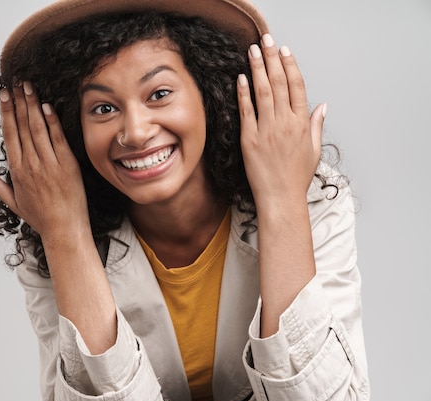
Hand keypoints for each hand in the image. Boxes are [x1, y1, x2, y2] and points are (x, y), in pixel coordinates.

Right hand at [0, 82, 88, 238]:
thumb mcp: (13, 202)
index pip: (9, 135)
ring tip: (29, 87)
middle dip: (18, 102)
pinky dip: (53, 122)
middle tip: (16, 82)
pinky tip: (48, 106)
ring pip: (38, 129)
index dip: (6, 113)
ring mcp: (50, 164)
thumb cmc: (40, 217)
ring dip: (33, 106)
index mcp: (17, 171)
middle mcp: (31, 165)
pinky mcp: (68, 165)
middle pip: (22, 127)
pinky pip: (58, 139)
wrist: (64, 229)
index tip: (4, 96)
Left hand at [237, 34, 324, 211]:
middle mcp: (285, 123)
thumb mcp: (314, 150)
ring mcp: (266, 130)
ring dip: (256, 69)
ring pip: (262, 92)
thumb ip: (316, 125)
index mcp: (302, 124)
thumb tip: (322, 106)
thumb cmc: (297, 177)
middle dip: (271, 59)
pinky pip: (246, 112)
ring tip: (252, 51)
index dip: (290, 66)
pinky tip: (240, 78)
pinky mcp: (249, 140)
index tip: (284, 51)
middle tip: (265, 40)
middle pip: (279, 83)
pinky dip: (243, 94)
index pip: (297, 86)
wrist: (280, 198)